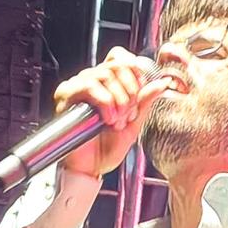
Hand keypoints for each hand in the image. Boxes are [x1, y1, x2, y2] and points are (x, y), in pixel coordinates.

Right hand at [50, 45, 164, 179]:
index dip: (134, 72)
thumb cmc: (106, 150)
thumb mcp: (134, 124)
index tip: (139, 95)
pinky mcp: (66, 96)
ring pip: (105, 74)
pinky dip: (104, 102)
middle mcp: (92, 82)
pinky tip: (106, 119)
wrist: (91, 169)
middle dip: (130, 92)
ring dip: (118, 100)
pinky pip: (89, 86)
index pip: (121, 57)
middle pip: (116, 65)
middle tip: (128, 114)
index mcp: (108, 85)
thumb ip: (145, 102)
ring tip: (116, 121)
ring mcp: (78, 87)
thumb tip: (161, 83)